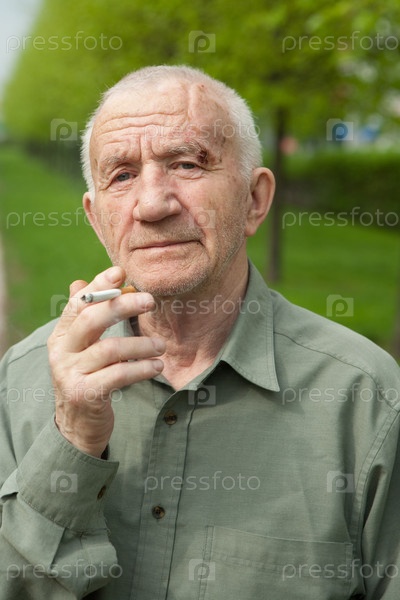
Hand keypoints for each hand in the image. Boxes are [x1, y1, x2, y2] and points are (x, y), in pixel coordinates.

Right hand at [48, 266, 164, 457]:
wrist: (77, 425)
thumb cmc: (87, 377)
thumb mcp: (82, 348)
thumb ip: (85, 317)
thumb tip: (81, 281)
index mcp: (61, 335)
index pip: (79, 303)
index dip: (100, 286)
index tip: (122, 272)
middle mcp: (61, 352)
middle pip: (92, 320)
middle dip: (123, 306)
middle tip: (151, 301)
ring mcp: (70, 374)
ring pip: (110, 349)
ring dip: (141, 345)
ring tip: (161, 345)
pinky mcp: (85, 394)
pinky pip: (118, 375)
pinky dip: (141, 369)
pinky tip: (157, 366)